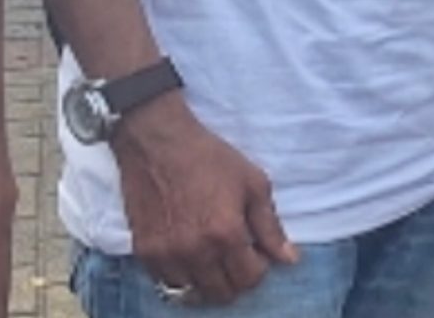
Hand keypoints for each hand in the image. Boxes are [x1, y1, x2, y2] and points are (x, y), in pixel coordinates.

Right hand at [111, 98, 297, 305]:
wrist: (156, 141)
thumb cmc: (208, 157)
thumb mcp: (252, 182)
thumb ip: (270, 226)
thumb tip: (289, 259)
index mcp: (226, 234)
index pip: (250, 279)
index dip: (258, 267)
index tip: (254, 251)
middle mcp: (196, 251)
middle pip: (223, 293)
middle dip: (235, 278)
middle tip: (234, 256)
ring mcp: (167, 254)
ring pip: (193, 293)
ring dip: (206, 280)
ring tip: (210, 256)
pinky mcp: (144, 251)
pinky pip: (166, 282)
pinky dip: (180, 275)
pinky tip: (187, 254)